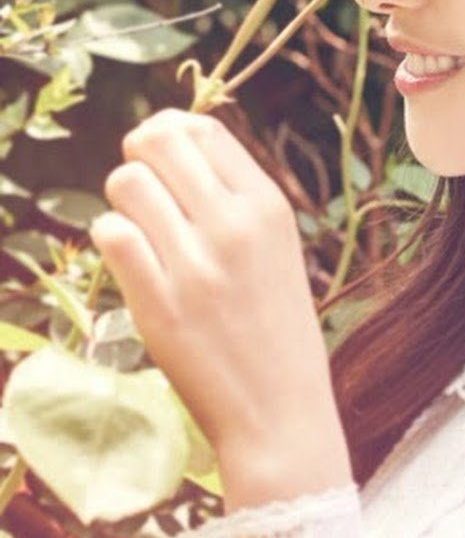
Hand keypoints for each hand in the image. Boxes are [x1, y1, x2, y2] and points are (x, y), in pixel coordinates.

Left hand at [90, 108, 352, 507]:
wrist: (281, 408)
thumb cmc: (278, 324)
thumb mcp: (278, 247)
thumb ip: (234, 199)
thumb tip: (175, 145)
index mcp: (269, 206)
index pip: (204, 128)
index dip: (172, 133)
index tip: (164, 159)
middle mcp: (234, 224)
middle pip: (158, 140)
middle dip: (140, 155)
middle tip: (145, 188)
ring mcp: (195, 263)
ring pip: (127, 182)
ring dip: (125, 201)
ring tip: (143, 231)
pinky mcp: (158, 302)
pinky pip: (111, 233)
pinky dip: (113, 238)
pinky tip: (134, 260)